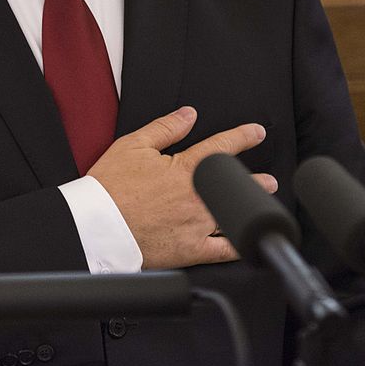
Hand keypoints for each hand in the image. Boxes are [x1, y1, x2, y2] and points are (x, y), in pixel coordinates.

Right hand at [87, 106, 277, 269]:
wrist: (96, 226)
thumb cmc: (110, 187)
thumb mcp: (133, 145)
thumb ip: (165, 128)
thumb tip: (188, 114)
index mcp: (186, 168)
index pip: (222, 147)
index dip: (243, 136)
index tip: (257, 132)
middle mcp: (197, 196)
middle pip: (233, 184)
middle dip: (254, 180)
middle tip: (268, 180)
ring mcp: (197, 225)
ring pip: (233, 214)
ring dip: (250, 208)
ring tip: (262, 206)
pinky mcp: (191, 250)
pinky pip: (223, 251)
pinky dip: (239, 246)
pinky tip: (248, 242)